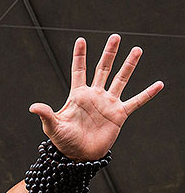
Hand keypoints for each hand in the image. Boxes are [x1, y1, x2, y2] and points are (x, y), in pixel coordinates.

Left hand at [29, 34, 163, 160]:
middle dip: (109, 53)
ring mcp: (108, 104)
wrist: (79, 156)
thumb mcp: (52, 126)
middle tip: (115, 36)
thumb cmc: (63, 141)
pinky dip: (147, 94)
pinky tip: (159, 84)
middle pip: (103, 68)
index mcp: (77, 95)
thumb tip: (33, 107)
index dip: (79, 55)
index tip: (80, 39)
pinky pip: (136, 102)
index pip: (79, 70)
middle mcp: (94, 96)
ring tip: (137, 50)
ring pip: (120, 79)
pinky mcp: (119, 115)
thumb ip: (45, 114)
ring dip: (129, 65)